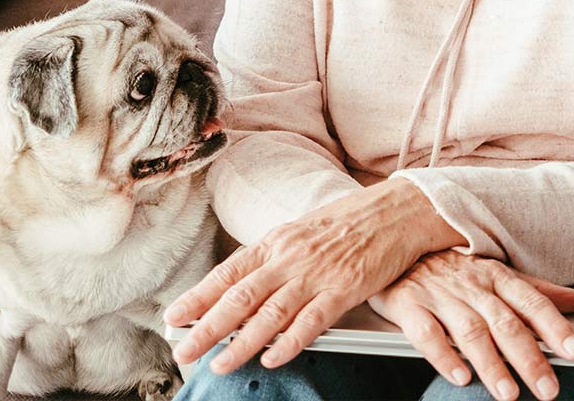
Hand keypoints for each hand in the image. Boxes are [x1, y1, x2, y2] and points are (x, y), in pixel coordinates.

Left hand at [165, 178, 464, 372]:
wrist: (399, 209)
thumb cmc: (353, 220)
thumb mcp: (304, 232)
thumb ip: (275, 259)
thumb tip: (243, 283)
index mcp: (278, 242)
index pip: (229, 273)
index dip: (198, 297)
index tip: (174, 317)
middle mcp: (292, 258)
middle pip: (240, 297)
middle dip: (206, 327)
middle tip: (184, 351)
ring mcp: (318, 273)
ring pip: (270, 313)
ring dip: (241, 342)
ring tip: (219, 363)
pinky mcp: (346, 287)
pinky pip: (312, 320)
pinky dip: (290, 341)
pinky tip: (273, 357)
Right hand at [368, 250, 573, 400]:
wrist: (397, 241)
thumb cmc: (452, 265)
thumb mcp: (496, 273)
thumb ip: (535, 291)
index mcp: (498, 277)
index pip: (533, 303)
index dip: (555, 327)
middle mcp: (473, 286)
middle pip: (506, 324)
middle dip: (530, 358)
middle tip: (548, 388)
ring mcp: (441, 296)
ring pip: (471, 331)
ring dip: (491, 364)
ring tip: (508, 393)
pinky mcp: (409, 305)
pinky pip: (427, 333)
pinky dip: (444, 356)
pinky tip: (459, 376)